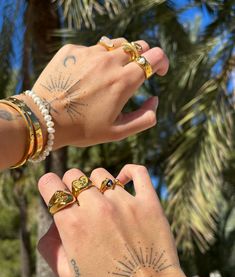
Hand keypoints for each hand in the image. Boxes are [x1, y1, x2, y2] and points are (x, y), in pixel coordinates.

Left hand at [18, 38, 168, 147]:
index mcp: (124, 80)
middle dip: (143, 58)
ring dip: (121, 56)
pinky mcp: (72, 50)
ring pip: (115, 44)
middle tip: (136, 72)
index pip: (155, 56)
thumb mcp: (117, 132)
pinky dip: (96, 59)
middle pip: (137, 46)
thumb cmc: (83, 129)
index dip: (161, 63)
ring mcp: (89, 53)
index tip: (158, 71)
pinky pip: (92, 48)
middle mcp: (109, 61)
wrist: (45, 119)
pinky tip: (87, 76)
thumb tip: (155, 100)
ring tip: (113, 73)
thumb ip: (144, 118)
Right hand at [38, 164, 185, 276]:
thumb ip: (50, 246)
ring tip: (103, 201)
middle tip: (79, 203)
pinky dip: (128, 172)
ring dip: (97, 185)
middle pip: (74, 176)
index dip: (49, 188)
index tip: (56, 196)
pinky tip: (123, 180)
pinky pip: (137, 172)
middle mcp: (96, 208)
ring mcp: (124, 203)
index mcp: (72, 225)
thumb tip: (52, 224)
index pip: (49, 184)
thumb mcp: (67, 275)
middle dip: (71, 186)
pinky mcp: (148, 203)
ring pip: (102, 174)